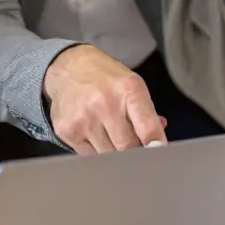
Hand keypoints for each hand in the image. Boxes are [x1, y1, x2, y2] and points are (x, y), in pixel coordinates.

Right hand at [43, 45, 166, 153]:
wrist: (69, 67)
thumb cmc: (105, 78)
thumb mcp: (133, 85)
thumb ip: (147, 114)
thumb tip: (157, 143)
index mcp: (128, 90)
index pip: (147, 127)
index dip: (155, 145)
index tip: (157, 152)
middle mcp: (105, 103)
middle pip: (128, 148)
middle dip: (133, 149)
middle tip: (131, 141)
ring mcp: (84, 119)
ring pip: (108, 156)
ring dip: (113, 151)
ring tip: (109, 132)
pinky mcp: (67, 131)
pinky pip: (89, 156)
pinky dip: (95, 150)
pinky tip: (93, 132)